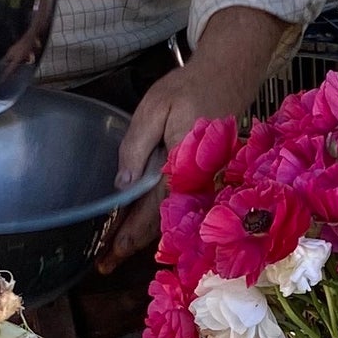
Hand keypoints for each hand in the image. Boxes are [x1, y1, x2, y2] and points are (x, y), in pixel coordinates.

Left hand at [100, 7, 289, 269]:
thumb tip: (122, 186)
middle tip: (106, 264)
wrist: (230, 73)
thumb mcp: (154, 108)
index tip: (109, 256)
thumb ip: (136, 147)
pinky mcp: (206, 175)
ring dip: (147, 234)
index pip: (152, 211)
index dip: (128, 235)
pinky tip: (144, 223)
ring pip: (174, 217)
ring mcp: (205, 180)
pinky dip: (161, 218)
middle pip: (164, 222)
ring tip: (118, 250)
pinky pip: (182, 204)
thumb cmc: (189, 88)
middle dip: (134, 244)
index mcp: (182, 166)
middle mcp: (197, 181)